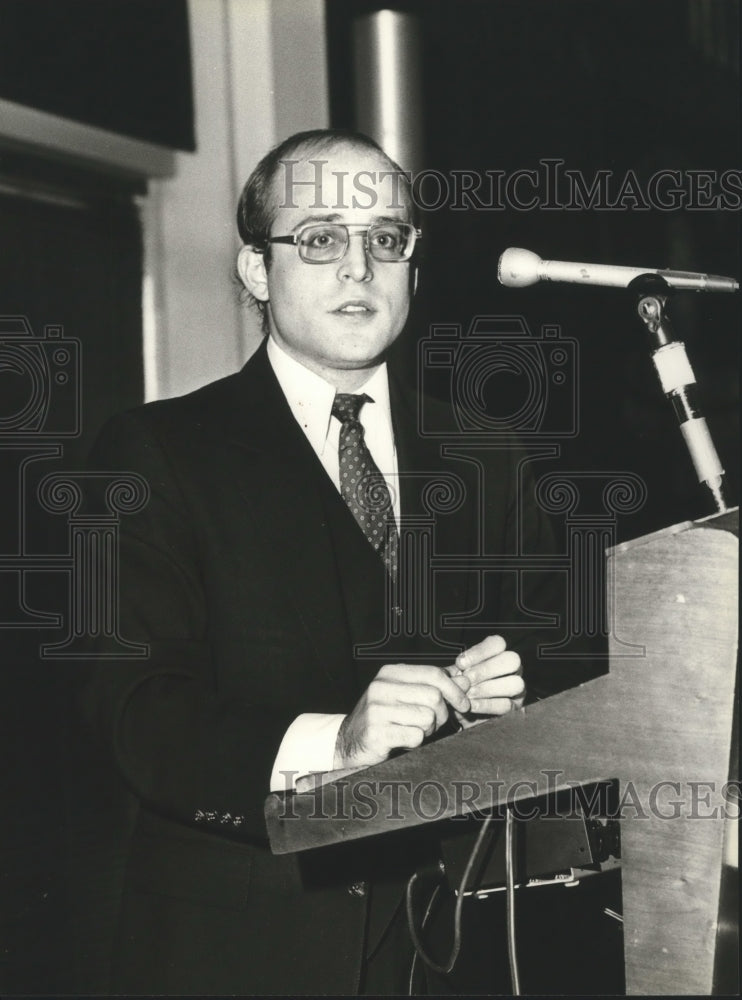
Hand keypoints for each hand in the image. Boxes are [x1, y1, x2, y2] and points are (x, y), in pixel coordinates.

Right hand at [334, 663, 470, 768]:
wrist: (350, 742)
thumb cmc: (385, 717)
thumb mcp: (407, 695)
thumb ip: (434, 686)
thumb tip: (464, 679)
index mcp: (390, 672)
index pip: (433, 673)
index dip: (454, 689)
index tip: (463, 704)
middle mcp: (381, 686)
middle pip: (434, 696)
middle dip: (441, 714)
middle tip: (432, 723)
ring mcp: (376, 709)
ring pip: (427, 717)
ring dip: (427, 730)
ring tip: (413, 730)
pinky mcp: (376, 732)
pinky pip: (416, 736)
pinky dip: (415, 742)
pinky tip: (403, 740)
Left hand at [449, 634, 523, 728]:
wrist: (459, 709)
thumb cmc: (459, 686)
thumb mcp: (454, 675)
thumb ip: (456, 671)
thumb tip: (461, 674)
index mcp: (498, 653)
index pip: (498, 643)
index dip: (480, 652)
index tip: (460, 663)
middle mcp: (512, 668)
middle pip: (512, 660)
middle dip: (486, 669)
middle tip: (467, 678)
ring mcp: (517, 688)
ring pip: (514, 683)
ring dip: (487, 688)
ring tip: (468, 694)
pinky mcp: (515, 707)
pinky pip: (506, 705)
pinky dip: (486, 705)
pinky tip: (471, 705)